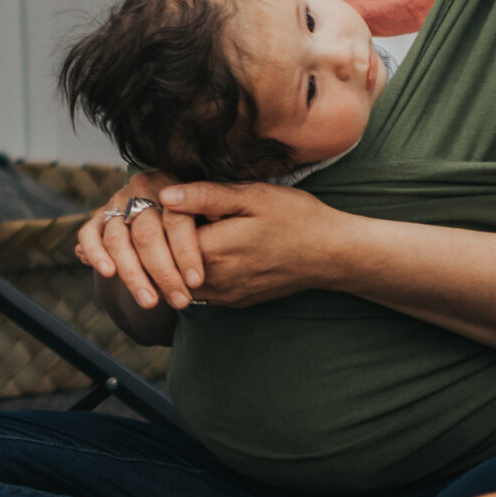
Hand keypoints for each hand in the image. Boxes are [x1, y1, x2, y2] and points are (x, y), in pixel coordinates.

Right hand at [75, 172, 209, 310]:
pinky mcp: (99, 219)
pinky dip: (95, 253)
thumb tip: (214, 215)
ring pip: (117, 239)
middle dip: (163, 272)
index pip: (176, 219)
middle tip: (180, 302)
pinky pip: (88, 235)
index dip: (185, 251)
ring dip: (132, 274)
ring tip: (149, 302)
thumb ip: (215, 206)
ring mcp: (116, 205)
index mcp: (171, 184)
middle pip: (146, 234)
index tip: (196, 281)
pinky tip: (109, 274)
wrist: (172, 210)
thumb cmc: (204, 213)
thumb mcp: (220, 204)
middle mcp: (140, 191)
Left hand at [151, 181, 340, 306]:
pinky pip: (201, 289)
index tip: (182, 199)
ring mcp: (224, 296)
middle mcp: (213, 281)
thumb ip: (205, 196)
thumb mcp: (253, 196)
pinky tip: (217, 250)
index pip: (164, 236)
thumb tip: (163, 194)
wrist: (332, 254)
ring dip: (181, 257)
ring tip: (203, 231)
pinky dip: (197, 271)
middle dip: (169, 238)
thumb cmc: (296, 218)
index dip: (167, 215)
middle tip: (191, 214)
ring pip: (181, 278)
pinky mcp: (234, 302)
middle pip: (168, 260)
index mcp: (213, 251)